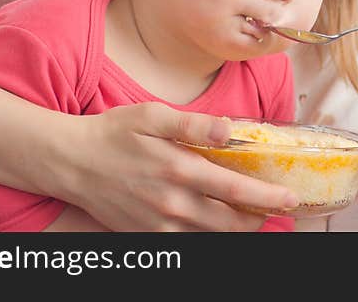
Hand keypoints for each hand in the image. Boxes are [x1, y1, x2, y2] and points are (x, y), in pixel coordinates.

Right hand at [48, 104, 297, 230]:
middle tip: (278, 207)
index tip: (289, 198)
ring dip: (236, 229)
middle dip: (258, 218)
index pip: (234, 191)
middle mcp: (172, 204)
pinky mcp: (147, 236)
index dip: (266, 198)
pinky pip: (189, 242)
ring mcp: (159, 225)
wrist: (69, 163)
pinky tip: (216, 221)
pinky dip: (209, 235)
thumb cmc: (112, 133)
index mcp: (177, 170)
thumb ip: (192, 125)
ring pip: (211, 237)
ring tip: (253, 215)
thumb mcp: (151, 116)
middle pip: (229, 223)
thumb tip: (227, 130)